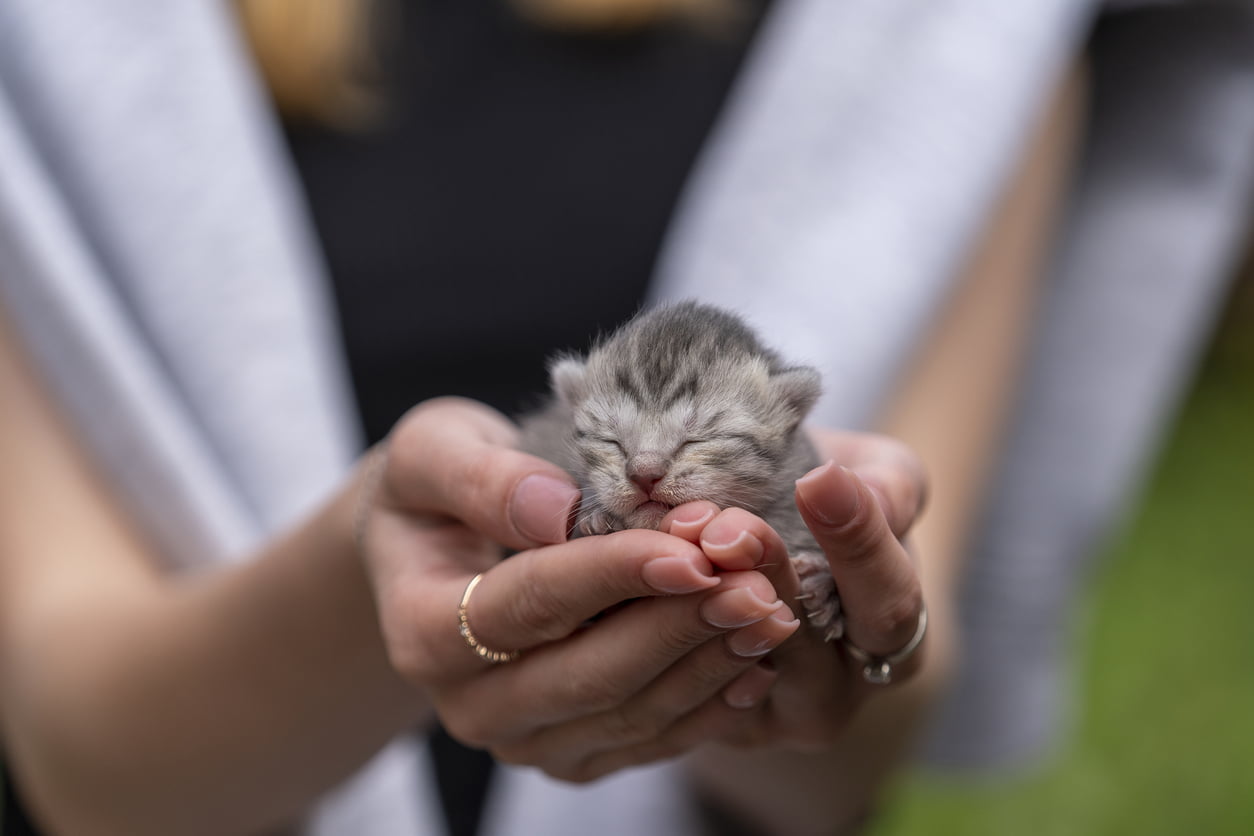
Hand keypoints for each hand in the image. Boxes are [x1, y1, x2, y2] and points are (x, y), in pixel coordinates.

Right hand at [357, 398, 810, 780]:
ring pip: (631, 714)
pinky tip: (755, 660)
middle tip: (754, 584)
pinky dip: (709, 703)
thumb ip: (479, 476)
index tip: (690, 552)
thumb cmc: (435, 491)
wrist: (433, 550)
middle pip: (590, 675)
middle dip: (680, 625)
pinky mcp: (572, 754)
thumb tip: (554, 511)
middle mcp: (470, 705)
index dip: (613, 576)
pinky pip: (650, 741)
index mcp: (423, 631)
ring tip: (769, 610)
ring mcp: (524, 739)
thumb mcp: (433, 452)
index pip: (529, 605)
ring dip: (708, 663)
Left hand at [662, 428, 930, 749]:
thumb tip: (862, 490)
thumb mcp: (879, 483)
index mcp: (890, 636)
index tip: (819, 479)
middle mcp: (833, 691)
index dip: (857, 543)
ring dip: (699, 597)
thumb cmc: (832, 510)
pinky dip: (657, 620)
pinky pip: (679, 678)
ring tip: (679, 531)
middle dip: (761, 572)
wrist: (770, 556)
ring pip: (730, 659)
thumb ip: (887, 489)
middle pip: (801, 638)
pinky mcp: (699, 719)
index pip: (889, 601)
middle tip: (724, 525)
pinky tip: (639, 569)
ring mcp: (764, 715)